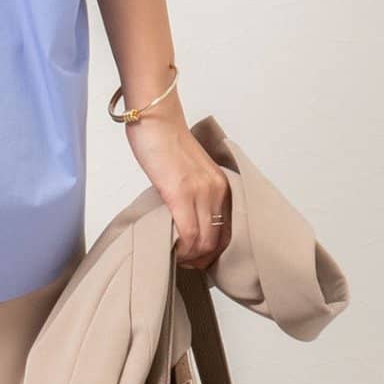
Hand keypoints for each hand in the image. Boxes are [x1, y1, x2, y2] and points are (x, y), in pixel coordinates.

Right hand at [125, 108, 230, 269]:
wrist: (156, 120)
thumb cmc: (165, 144)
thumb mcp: (189, 174)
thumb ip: (192, 195)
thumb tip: (184, 220)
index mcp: (221, 186)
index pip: (227, 231)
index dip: (213, 252)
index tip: (197, 259)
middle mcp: (217, 191)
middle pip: (217, 242)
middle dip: (202, 260)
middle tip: (185, 263)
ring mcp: (201, 193)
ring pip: (204, 242)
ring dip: (191, 258)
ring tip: (177, 257)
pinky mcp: (181, 194)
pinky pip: (188, 234)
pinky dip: (181, 249)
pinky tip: (172, 250)